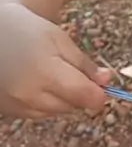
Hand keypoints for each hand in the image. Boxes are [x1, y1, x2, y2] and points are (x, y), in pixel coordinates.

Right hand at [0, 3, 109, 120]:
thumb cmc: (27, 31)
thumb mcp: (60, 39)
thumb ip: (84, 63)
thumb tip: (106, 81)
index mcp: (46, 72)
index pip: (83, 96)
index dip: (98, 95)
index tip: (103, 88)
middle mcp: (30, 94)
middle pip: (72, 106)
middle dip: (80, 94)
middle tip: (74, 74)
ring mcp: (18, 105)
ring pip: (57, 113)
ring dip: (63, 100)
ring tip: (52, 76)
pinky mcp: (9, 111)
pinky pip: (39, 115)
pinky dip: (45, 104)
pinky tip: (38, 84)